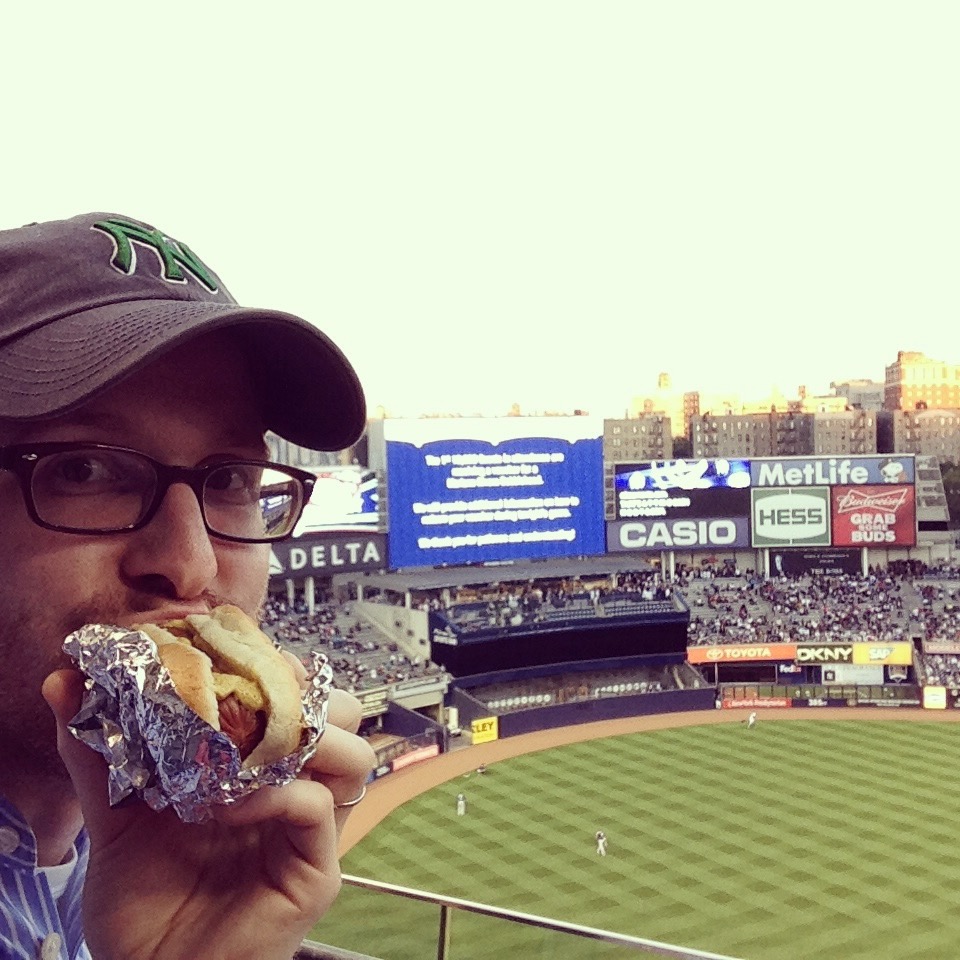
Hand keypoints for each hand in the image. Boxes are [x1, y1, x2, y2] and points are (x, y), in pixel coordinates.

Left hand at [43, 669, 375, 959]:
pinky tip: (226, 805)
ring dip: (303, 736)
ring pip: (354, 753)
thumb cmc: (142, 898)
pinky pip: (320, 807)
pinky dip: (276, 794)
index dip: (277, 666)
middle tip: (251, 694)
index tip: (232, 651)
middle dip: (304, 692)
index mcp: (263, 765)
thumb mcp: (114, 812)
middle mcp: (298, 789)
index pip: (299, 694)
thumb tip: (63, 680)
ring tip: (243, 751)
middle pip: (344, 711)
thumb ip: (95, 749)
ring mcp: (313, 831)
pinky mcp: (316, 871)